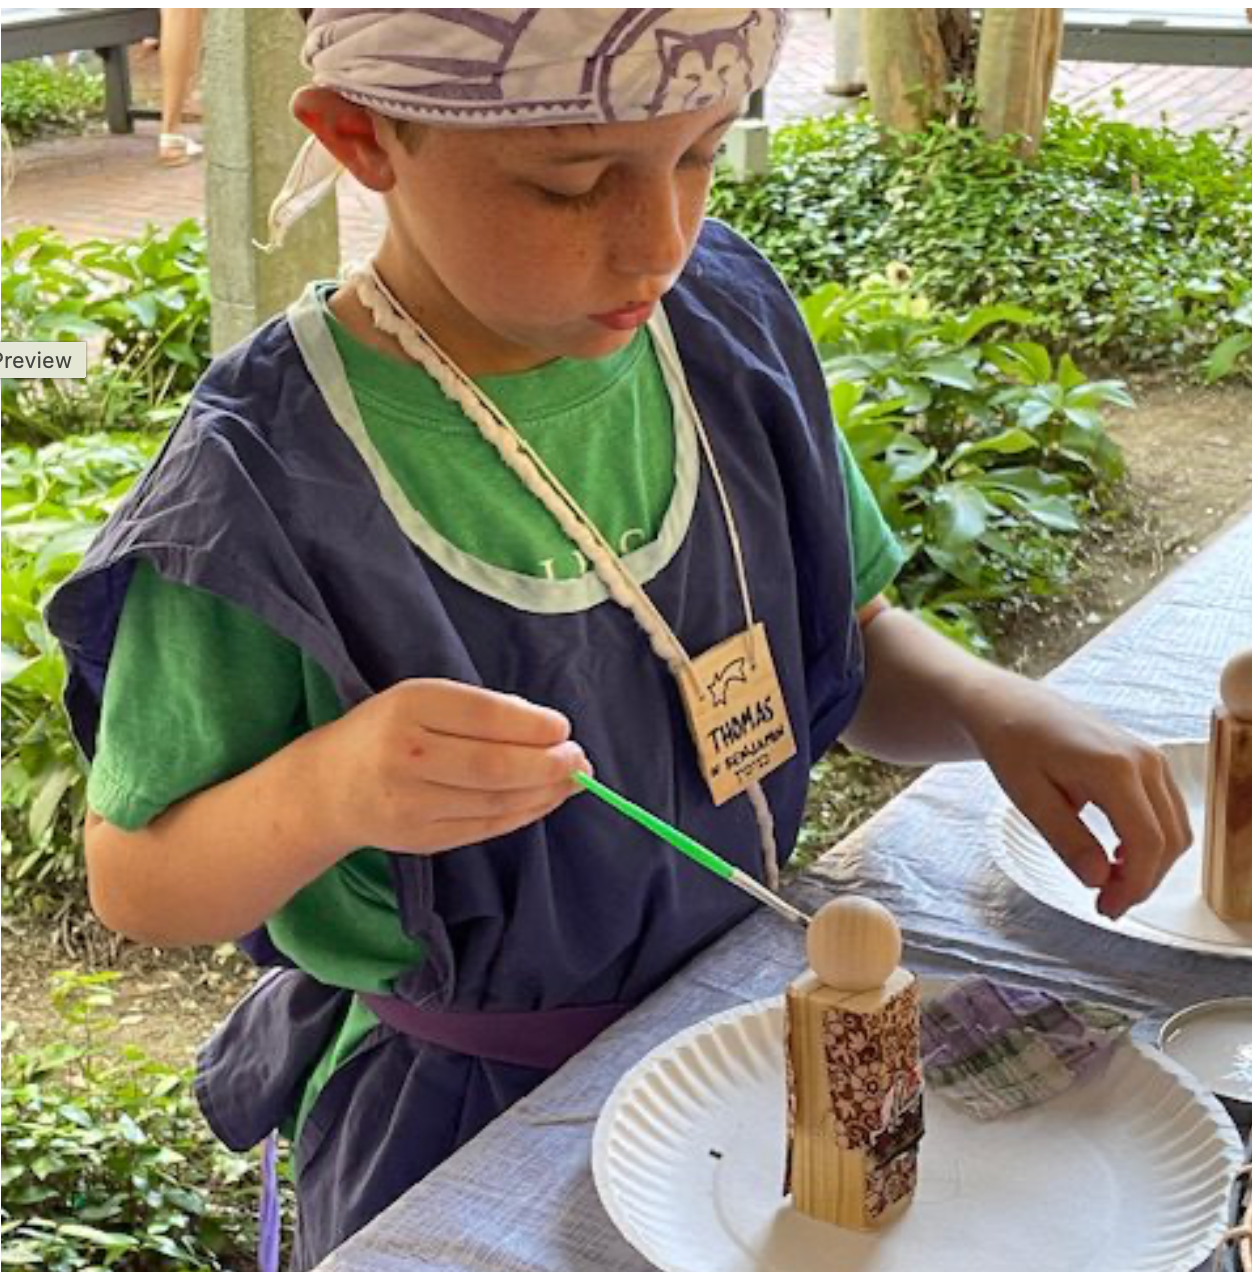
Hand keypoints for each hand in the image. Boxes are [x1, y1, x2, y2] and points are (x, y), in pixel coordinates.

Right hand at [310, 679, 590, 856]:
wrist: (328, 786)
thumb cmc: (389, 731)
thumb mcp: (424, 701)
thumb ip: (482, 710)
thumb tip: (549, 729)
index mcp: (408, 707)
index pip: (483, 716)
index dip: (531, 726)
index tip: (562, 728)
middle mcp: (405, 756)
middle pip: (493, 766)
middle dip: (547, 764)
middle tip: (579, 759)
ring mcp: (410, 803)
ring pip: (495, 801)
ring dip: (544, 792)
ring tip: (572, 779)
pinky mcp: (419, 839)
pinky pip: (485, 827)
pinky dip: (524, 814)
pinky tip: (546, 800)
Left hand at [966, 676, 1190, 918]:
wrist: (1012, 707)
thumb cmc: (1013, 745)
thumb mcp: (1029, 798)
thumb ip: (1067, 840)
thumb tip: (1100, 881)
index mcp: (1114, 769)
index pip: (1147, 843)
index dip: (1133, 886)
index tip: (1106, 909)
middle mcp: (1144, 761)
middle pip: (1168, 840)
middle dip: (1143, 881)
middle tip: (1106, 905)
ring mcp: (1151, 758)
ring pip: (1174, 829)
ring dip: (1151, 864)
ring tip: (1109, 884)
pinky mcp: (1148, 761)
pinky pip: (1166, 812)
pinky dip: (1152, 841)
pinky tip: (1118, 857)